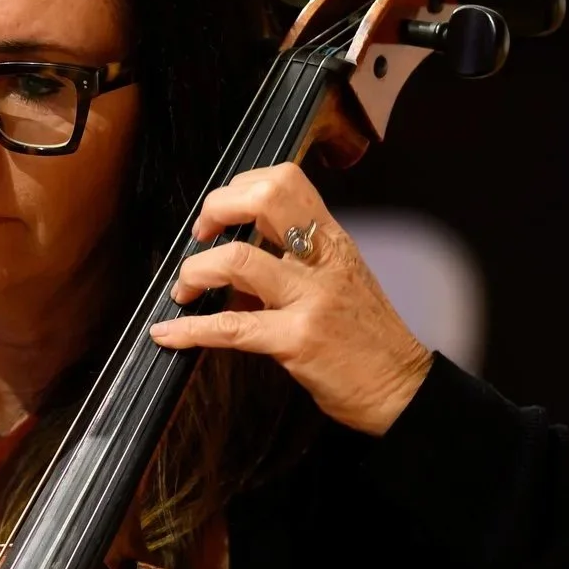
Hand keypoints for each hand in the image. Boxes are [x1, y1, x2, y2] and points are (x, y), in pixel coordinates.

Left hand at [147, 162, 432, 434]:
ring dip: (194, 272)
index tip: (219, 214)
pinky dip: (190, 329)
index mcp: (332, 241)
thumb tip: (233, 255)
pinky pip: (231, 327)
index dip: (239, 187)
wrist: (401, 387)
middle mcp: (322, 261)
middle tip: (200, 236)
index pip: (286, 181)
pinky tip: (167, 335)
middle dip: (217, 208)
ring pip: (237, 259)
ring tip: (183, 290)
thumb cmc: (365, 336)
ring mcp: (311, 298)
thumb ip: (293, 261)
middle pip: (267, 199)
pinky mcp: (297, 340)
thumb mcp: (338, 280)